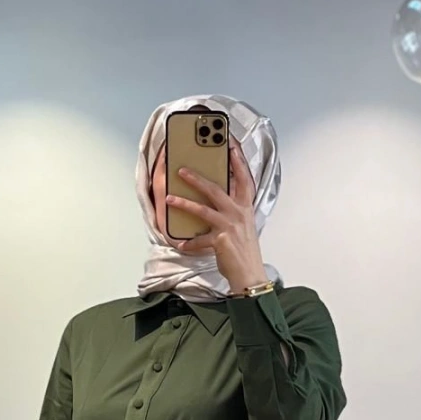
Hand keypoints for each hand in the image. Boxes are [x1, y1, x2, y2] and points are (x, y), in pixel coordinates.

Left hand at [165, 140, 268, 294]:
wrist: (250, 275)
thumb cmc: (245, 251)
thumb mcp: (243, 225)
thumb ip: (232, 210)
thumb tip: (215, 200)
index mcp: (245, 207)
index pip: (244, 178)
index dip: (238, 161)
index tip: (231, 145)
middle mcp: (238, 213)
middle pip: (216, 189)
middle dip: (197, 178)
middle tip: (181, 170)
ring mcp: (229, 226)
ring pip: (203, 209)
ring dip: (184, 203)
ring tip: (170, 199)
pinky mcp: (220, 241)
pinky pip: (199, 240)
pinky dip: (189, 243)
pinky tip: (180, 243)